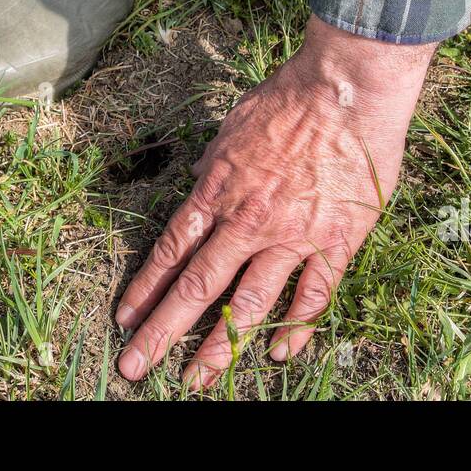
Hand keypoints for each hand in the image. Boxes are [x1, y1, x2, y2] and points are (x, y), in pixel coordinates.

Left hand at [115, 15, 436, 386]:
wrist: (346, 90)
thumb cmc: (289, 97)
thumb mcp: (232, 124)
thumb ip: (214, 161)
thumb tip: (199, 178)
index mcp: (218, 190)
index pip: (172, 250)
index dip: (145, 289)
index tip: (125, 320)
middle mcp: (248, 221)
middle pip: (198, 287)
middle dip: (162, 332)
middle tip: (135, 367)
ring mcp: (293, 236)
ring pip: (250, 304)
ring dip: (220, 346)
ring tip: (196, 380)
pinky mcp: (336, 242)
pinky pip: (314, 296)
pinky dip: (296, 329)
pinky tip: (279, 354)